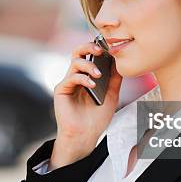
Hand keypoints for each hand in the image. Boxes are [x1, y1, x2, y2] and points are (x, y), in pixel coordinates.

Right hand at [50, 41, 122, 168]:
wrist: (86, 135)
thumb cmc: (97, 118)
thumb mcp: (111, 95)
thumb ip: (114, 79)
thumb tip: (119, 61)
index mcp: (87, 76)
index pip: (90, 55)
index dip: (98, 48)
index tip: (109, 47)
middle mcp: (76, 76)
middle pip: (78, 52)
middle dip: (88, 46)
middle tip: (100, 50)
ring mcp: (68, 82)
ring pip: (75, 62)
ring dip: (88, 65)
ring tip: (98, 74)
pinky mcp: (61, 90)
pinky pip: (70, 77)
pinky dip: (82, 78)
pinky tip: (92, 84)